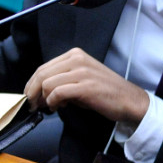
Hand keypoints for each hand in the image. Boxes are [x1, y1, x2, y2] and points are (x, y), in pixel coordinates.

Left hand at [24, 47, 149, 125]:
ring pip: (47, 84)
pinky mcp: (85, 86)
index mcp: (76, 55)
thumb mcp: (83, 78)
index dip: (32, 84)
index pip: (43, 67)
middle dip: (33, 92)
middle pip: (42, 74)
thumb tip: (41, 91)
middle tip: (34, 105)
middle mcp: (78, 60)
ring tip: (52, 106)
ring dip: (44, 99)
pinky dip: (53, 102)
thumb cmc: (107, 92)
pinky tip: (59, 107)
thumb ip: (63, 79)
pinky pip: (57, 93)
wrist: (130, 100)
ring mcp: (83, 72)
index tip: (31, 96)